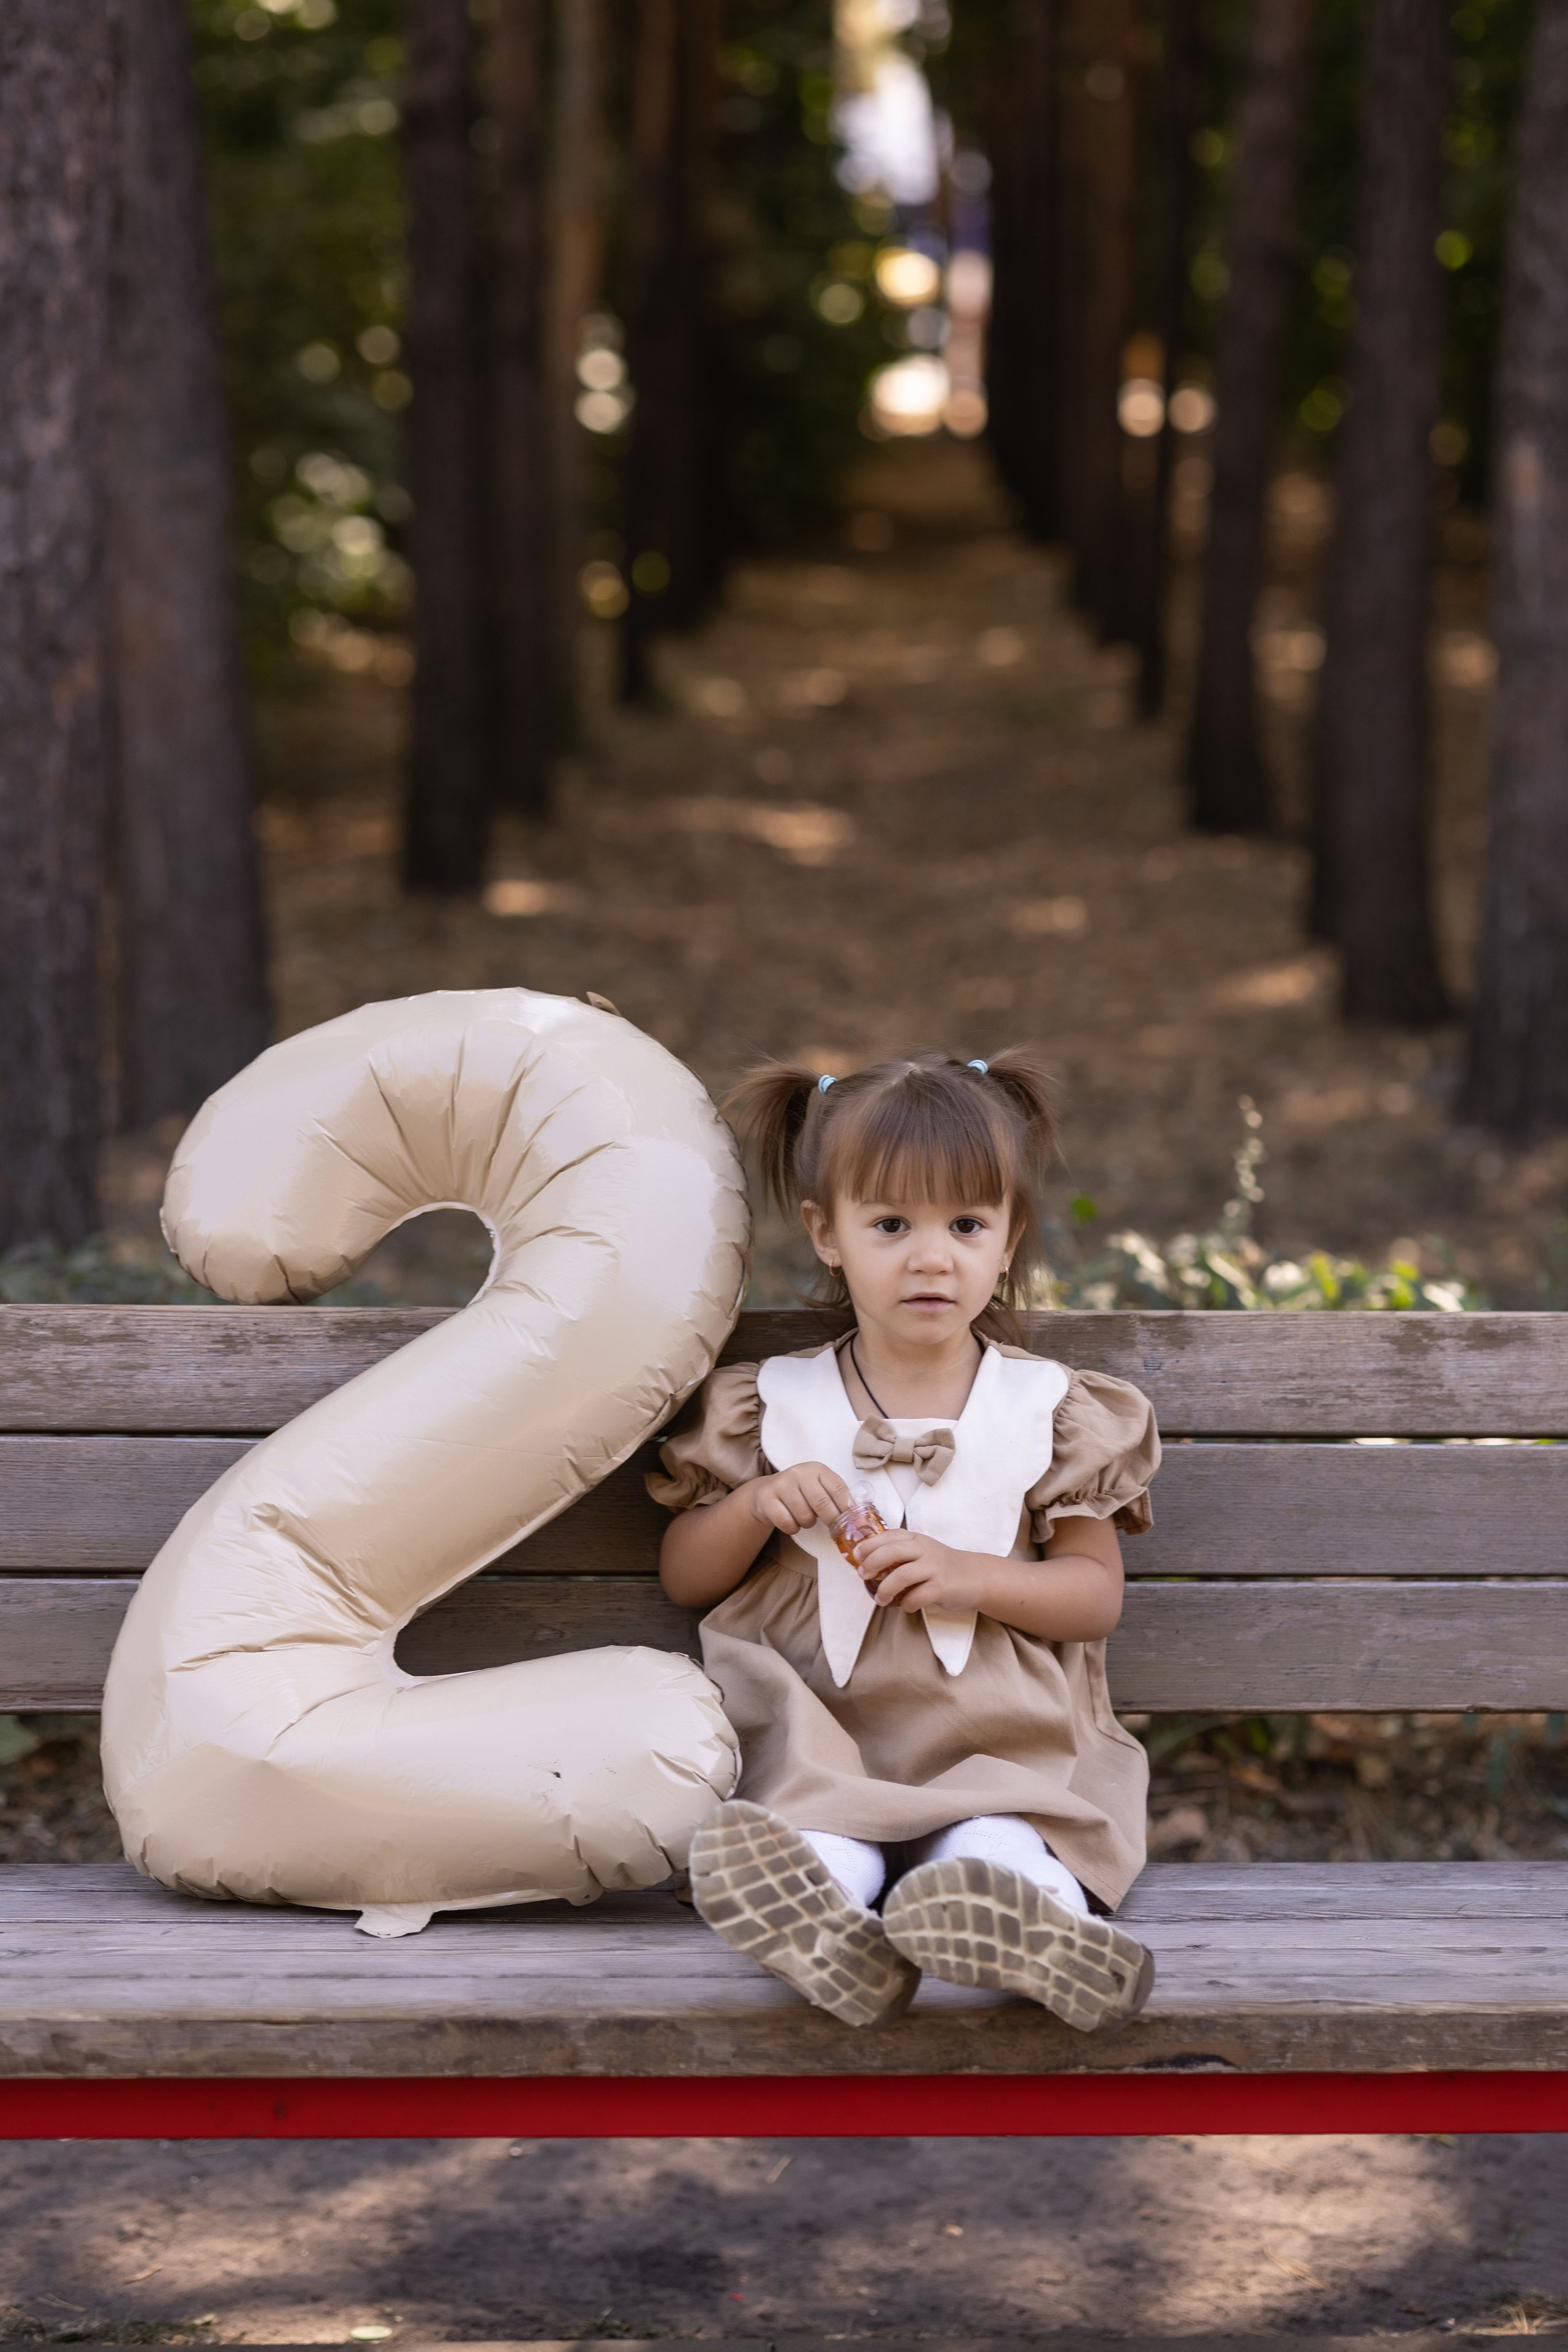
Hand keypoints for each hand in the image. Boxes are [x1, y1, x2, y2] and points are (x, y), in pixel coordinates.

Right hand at [744, 1460, 852, 1537]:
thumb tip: (858, 1516)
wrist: (766, 1493)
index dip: (847, 1508)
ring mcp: (782, 1484)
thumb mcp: (819, 1488)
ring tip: (804, 1517)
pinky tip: (790, 1521)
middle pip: (822, 1503)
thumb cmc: (800, 1493)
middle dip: (831, 1520)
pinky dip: (792, 1528)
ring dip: (807, 1523)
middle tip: (833, 1528)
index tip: (852, 1522)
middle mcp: (799, 1473)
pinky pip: (787, 1523)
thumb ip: (836, 1498)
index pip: (838, 1488)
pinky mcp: (767, 1498)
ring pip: (804, 1516)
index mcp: (817, 1469)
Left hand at [852, 1527, 989, 1613]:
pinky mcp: (942, 1587)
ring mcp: (934, 1568)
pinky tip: (905, 1606)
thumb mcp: (922, 1552)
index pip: (890, 1535)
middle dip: (872, 1563)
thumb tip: (867, 1565)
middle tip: (863, 1575)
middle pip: (892, 1552)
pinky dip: (906, 1604)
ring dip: (885, 1589)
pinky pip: (917, 1596)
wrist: (975, 1577)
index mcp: (917, 1539)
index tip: (857, 1556)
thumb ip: (900, 1554)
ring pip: (902, 1575)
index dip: (870, 1544)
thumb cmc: (941, 1566)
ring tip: (880, 1599)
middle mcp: (925, 1550)